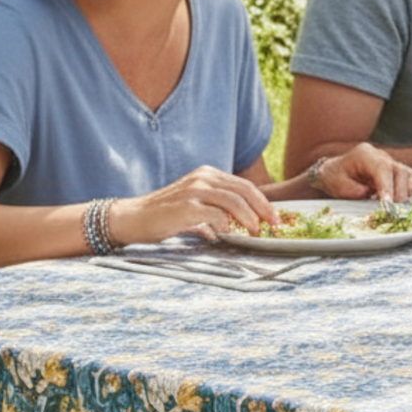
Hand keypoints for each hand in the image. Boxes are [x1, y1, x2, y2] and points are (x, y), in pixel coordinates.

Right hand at [112, 166, 277, 244]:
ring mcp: (195, 190)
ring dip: (250, 219)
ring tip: (255, 233)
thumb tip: (235, 228)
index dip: (263, 202)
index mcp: (207, 175)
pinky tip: (230, 236)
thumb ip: (217, 214)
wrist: (136, 217)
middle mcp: (203, 178)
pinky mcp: (187, 206)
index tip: (275, 218)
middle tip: (274, 225)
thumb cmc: (167, 216)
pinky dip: (228, 227)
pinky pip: (217, 215)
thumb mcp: (196, 209)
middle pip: (244, 190)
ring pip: (234, 201)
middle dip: (264, 209)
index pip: (244, 185)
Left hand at [316, 143, 411, 202]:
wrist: (336, 172)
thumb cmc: (335, 178)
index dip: (388, 187)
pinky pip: (411, 179)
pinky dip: (409, 192)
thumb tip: (369, 194)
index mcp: (365, 154)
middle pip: (399, 172)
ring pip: (408, 176)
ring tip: (392, 208)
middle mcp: (380, 156)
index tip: (388, 205)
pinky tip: (397, 202)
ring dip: (404, 195)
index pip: (383, 168)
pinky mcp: (396, 172)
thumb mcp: (336, 184)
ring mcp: (390, 162)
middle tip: (389, 211)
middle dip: (397, 194)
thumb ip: (352, 189)